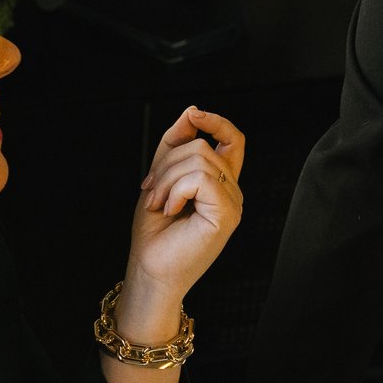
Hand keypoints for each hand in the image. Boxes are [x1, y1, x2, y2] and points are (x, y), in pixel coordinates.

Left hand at [125, 107, 245, 305]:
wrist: (149, 270)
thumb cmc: (155, 233)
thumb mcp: (161, 177)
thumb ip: (174, 145)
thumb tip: (190, 112)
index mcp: (219, 184)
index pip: (233, 140)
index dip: (217, 121)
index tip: (194, 114)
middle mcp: (231, 192)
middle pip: (203, 146)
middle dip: (166, 163)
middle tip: (151, 192)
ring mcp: (233, 204)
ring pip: (200, 159)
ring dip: (167, 178)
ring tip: (159, 203)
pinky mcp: (227, 214)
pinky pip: (201, 178)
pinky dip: (176, 190)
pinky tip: (171, 210)